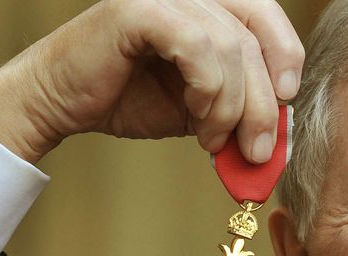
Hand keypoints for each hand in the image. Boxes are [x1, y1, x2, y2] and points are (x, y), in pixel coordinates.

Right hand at [0, 0, 303, 163]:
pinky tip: (196, 116)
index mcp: (206, 5)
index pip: (265, 15)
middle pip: (254, 36)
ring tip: (213, 140)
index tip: (286, 100)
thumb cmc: (129, 100)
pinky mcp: (138, 9)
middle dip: (262, 102)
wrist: (60, 105)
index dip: (287, 55)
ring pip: (231, 46)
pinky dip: (208, 89)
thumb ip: (239, 109)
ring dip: (231, 106)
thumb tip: (282, 137)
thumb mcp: (201, 108)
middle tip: (257, 150)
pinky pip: (198, 46)